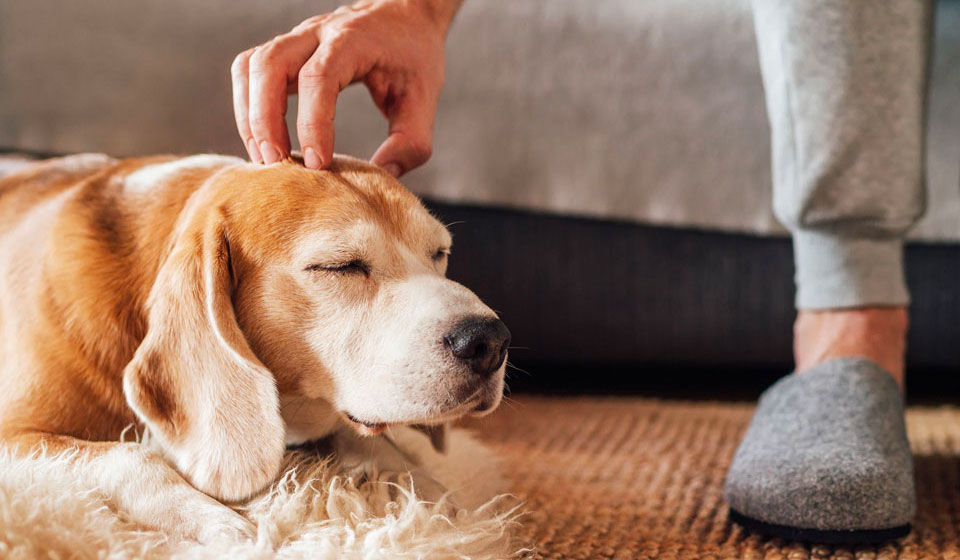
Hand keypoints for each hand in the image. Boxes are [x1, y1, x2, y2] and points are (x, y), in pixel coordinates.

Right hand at [231, 0, 460, 175]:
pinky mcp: (286, 50)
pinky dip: (247, 105)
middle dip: (265, 119)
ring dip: (249, 114)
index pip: (319, 77)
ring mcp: (296, 38)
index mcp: (353, 40)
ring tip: (265, 156)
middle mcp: (318, 32)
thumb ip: (410, 141)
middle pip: (271, 65)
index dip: (312, 123)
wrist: (406, 14)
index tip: (317, 163)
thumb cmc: (414, 56)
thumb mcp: (424, 98)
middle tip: (276, 163)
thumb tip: (381, 175)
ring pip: (252, 66)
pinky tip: (264, 138)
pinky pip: (250, 71)